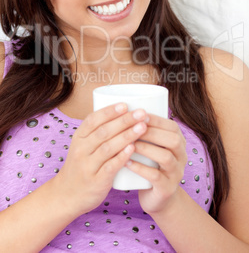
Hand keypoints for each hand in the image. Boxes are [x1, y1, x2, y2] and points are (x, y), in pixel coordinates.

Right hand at [54, 103, 148, 217]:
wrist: (67, 195)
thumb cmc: (81, 166)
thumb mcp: (82, 146)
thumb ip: (98, 132)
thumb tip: (123, 113)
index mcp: (79, 137)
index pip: (93, 120)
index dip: (109, 111)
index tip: (125, 104)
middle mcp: (81, 150)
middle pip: (104, 131)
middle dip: (124, 120)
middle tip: (141, 113)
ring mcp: (88, 166)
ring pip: (108, 147)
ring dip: (127, 135)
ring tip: (143, 127)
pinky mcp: (96, 181)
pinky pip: (110, 167)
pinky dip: (122, 156)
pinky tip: (133, 148)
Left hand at [126, 115, 186, 214]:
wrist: (158, 198)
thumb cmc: (149, 164)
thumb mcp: (151, 146)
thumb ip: (144, 130)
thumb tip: (123, 107)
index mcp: (179, 142)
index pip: (171, 126)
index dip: (155, 119)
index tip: (135, 114)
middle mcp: (182, 156)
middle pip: (173, 140)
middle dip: (151, 132)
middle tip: (130, 128)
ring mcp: (176, 173)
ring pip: (166, 157)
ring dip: (146, 148)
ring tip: (129, 144)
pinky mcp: (167, 189)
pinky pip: (156, 177)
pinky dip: (141, 168)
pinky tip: (127, 162)